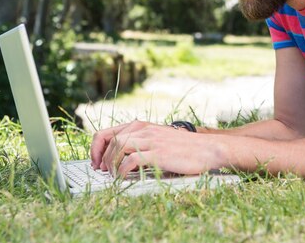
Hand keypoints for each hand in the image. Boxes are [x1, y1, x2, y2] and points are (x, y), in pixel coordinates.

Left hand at [90, 120, 225, 176]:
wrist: (209, 148)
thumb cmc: (186, 148)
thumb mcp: (160, 140)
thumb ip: (143, 143)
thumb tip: (122, 158)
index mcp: (143, 126)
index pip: (109, 132)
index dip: (97, 147)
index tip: (96, 161)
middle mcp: (145, 130)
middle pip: (110, 139)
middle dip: (100, 157)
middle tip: (101, 171)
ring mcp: (152, 140)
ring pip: (118, 147)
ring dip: (110, 163)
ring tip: (112, 175)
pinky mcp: (158, 153)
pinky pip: (131, 160)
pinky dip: (122, 171)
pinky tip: (123, 178)